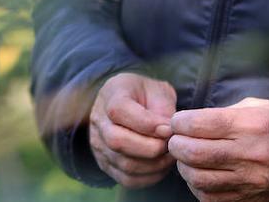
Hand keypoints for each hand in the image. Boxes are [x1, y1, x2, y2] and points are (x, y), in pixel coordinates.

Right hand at [88, 72, 176, 187]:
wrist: (132, 104)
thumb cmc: (148, 96)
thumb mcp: (158, 90)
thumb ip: (163, 108)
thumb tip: (167, 133)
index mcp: (111, 93)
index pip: (119, 110)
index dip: (146, 123)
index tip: (168, 129)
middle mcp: (98, 119)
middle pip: (116, 140)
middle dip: (150, 147)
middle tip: (171, 145)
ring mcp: (98, 143)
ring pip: (123, 163)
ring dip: (153, 164)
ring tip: (170, 156)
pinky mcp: (105, 163)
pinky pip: (126, 179)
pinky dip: (149, 177)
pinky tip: (161, 165)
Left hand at [168, 97, 268, 201]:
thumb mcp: (255, 106)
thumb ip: (223, 114)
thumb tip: (189, 123)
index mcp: (252, 124)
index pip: (201, 124)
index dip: (180, 122)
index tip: (178, 122)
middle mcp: (250, 153)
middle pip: (195, 153)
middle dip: (177, 145)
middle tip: (176, 140)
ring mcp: (250, 180)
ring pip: (199, 178)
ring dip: (184, 167)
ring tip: (186, 158)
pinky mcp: (248, 198)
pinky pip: (210, 197)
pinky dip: (197, 186)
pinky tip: (198, 175)